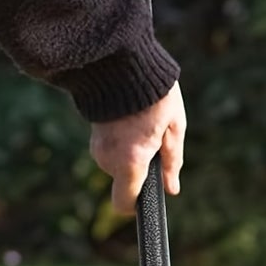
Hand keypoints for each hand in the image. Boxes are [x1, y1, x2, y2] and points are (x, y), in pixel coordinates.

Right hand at [90, 81, 184, 214]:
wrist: (121, 59)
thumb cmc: (154, 92)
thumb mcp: (173, 126)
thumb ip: (172, 162)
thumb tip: (172, 189)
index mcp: (131, 161)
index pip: (123, 203)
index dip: (135, 206)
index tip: (146, 198)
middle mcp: (109, 159)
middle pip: (123, 181)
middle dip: (139, 169)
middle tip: (153, 140)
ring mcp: (97, 147)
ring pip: (116, 165)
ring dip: (130, 152)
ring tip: (141, 123)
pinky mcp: (92, 135)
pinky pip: (109, 150)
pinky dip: (120, 142)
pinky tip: (129, 119)